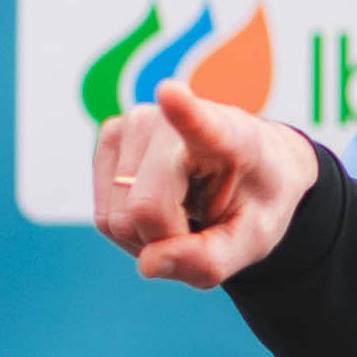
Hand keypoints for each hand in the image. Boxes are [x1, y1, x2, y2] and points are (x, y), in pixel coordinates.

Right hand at [94, 77, 314, 287]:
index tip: (170, 92)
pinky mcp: (110, 136)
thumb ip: (210, 259)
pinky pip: (102, 216)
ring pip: (115, 219)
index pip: (201, 123)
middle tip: (200, 227)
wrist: (252, 169)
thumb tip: (148, 264)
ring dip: (146, 238)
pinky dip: (128, 229)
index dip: (183, 111)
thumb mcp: (253, 241)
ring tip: (182, 214)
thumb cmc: (254, 202)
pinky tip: (158, 209)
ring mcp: (133, 123)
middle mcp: (171, 119)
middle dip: (167, 240)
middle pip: (144, 209)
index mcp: (228, 136)